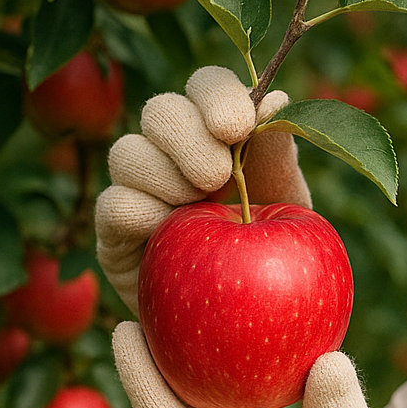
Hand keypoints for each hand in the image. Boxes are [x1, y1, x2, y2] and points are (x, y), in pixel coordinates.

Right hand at [96, 66, 310, 315]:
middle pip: (162, 111)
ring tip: (196, 200)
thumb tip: (277, 99)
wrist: (254, 320)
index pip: (208, 88)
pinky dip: (140, 211)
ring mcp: (143, 190)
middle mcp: (176, 152)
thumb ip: (280, 158)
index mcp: (223, 135)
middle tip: (218, 174)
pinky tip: (164, 227)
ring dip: (163, 172)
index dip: (217, 95)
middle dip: (190, 137)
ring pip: (128, 152)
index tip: (238, 125)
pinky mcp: (118, 234)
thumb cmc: (280, 259)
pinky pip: (113, 207)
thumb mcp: (293, 210)